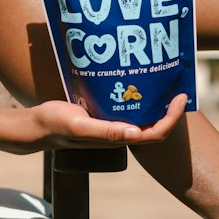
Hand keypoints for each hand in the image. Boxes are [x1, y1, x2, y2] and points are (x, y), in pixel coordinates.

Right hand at [11, 94, 188, 152]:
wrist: (38, 125)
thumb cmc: (57, 125)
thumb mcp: (80, 126)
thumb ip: (105, 131)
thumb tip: (135, 133)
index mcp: (119, 139)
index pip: (156, 133)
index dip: (172, 118)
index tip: (181, 97)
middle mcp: (121, 133)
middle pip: (156, 125)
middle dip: (171, 108)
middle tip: (178, 83)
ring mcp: (114, 124)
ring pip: (144, 116)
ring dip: (158, 101)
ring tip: (165, 79)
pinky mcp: (106, 115)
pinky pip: (130, 107)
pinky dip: (140, 95)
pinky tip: (139, 79)